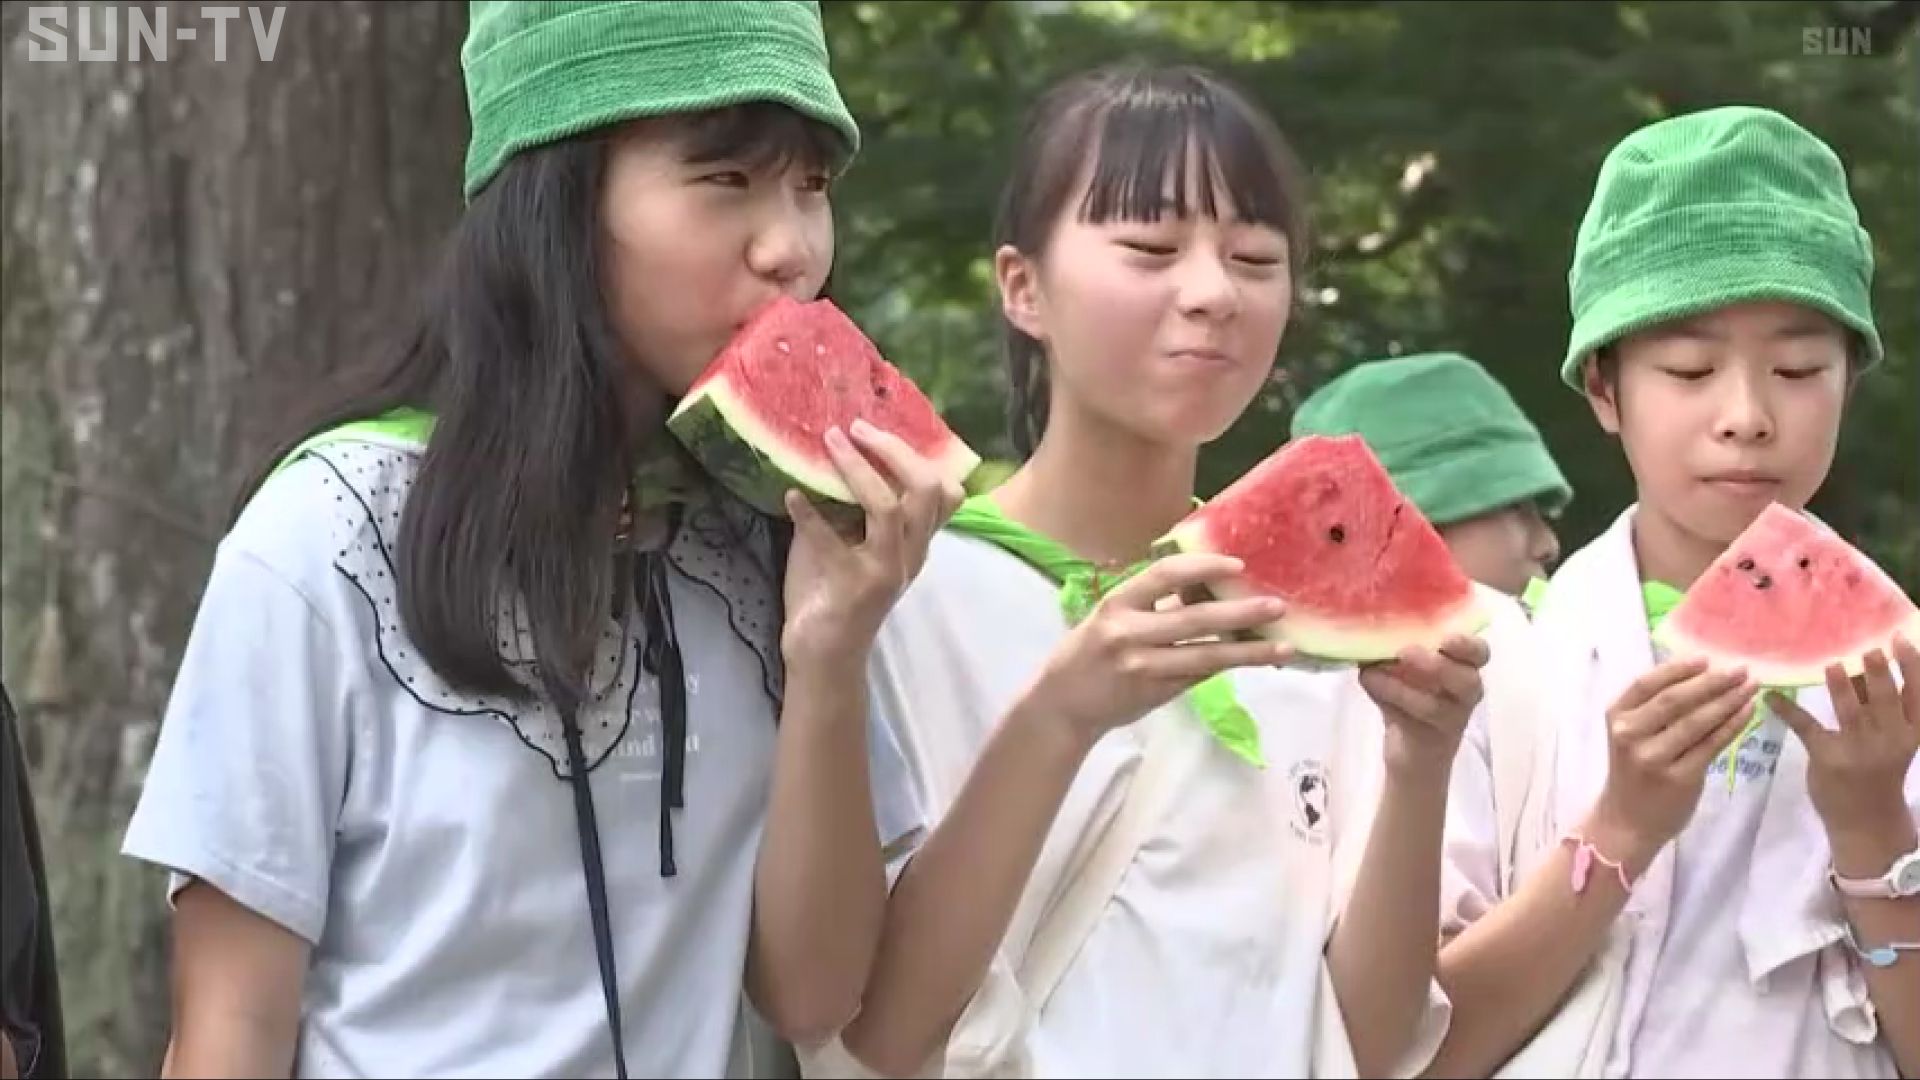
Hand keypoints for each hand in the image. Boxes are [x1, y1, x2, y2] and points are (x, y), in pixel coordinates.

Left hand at [781, 420, 963, 668]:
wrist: (824, 654)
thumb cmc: (833, 593)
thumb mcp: (853, 543)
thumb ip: (855, 507)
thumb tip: (835, 451)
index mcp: (915, 542)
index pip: (945, 492)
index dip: (919, 454)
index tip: (880, 430)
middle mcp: (910, 554)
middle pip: (927, 489)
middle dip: (893, 451)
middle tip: (857, 428)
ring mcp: (885, 570)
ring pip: (889, 507)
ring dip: (856, 469)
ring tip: (830, 443)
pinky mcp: (853, 586)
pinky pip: (830, 541)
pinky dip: (808, 514)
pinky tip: (791, 496)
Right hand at [1017, 553, 1294, 745]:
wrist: (1062, 704)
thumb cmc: (1089, 652)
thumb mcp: (1112, 617)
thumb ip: (1151, 604)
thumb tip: (1208, 589)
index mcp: (1117, 602)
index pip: (1164, 574)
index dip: (1202, 566)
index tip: (1236, 564)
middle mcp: (1129, 632)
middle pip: (1195, 618)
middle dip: (1240, 611)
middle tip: (1277, 604)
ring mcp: (1143, 666)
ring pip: (1205, 656)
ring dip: (1249, 650)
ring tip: (1284, 645)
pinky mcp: (1154, 692)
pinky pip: (1199, 676)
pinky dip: (1229, 667)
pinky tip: (1256, 661)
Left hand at [1358, 635, 1489, 777]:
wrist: (1413, 752)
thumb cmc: (1411, 696)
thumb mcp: (1406, 668)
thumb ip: (1395, 647)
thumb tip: (1369, 625)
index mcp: (1465, 668)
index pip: (1479, 653)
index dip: (1467, 645)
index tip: (1446, 638)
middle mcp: (1464, 694)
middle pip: (1467, 681)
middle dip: (1438, 666)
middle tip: (1405, 652)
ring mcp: (1449, 720)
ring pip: (1433, 706)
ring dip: (1398, 687)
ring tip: (1372, 672)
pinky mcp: (1427, 740)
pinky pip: (1409, 720)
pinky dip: (1385, 700)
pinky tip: (1367, 682)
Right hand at [1590, 658, 1758, 853]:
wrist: (1627, 820)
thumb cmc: (1633, 772)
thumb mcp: (1630, 735)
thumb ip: (1652, 708)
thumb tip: (1699, 673)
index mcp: (1617, 717)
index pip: (1647, 684)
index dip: (1678, 669)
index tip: (1707, 658)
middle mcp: (1631, 735)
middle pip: (1675, 700)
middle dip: (1711, 682)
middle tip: (1740, 669)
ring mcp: (1654, 758)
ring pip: (1696, 721)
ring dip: (1727, 701)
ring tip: (1750, 687)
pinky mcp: (1678, 778)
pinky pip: (1711, 745)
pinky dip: (1731, 726)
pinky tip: (1746, 712)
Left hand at [1771, 634, 1919, 840]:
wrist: (1868, 822)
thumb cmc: (1880, 771)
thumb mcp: (1892, 740)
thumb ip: (1879, 706)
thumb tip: (1859, 663)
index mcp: (1912, 732)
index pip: (1918, 694)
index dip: (1912, 667)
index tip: (1900, 639)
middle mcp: (1891, 739)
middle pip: (1887, 700)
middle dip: (1879, 674)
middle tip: (1868, 648)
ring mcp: (1860, 750)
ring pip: (1852, 712)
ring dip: (1840, 688)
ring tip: (1830, 664)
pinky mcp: (1828, 758)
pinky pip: (1807, 727)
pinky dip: (1788, 710)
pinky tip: (1771, 696)